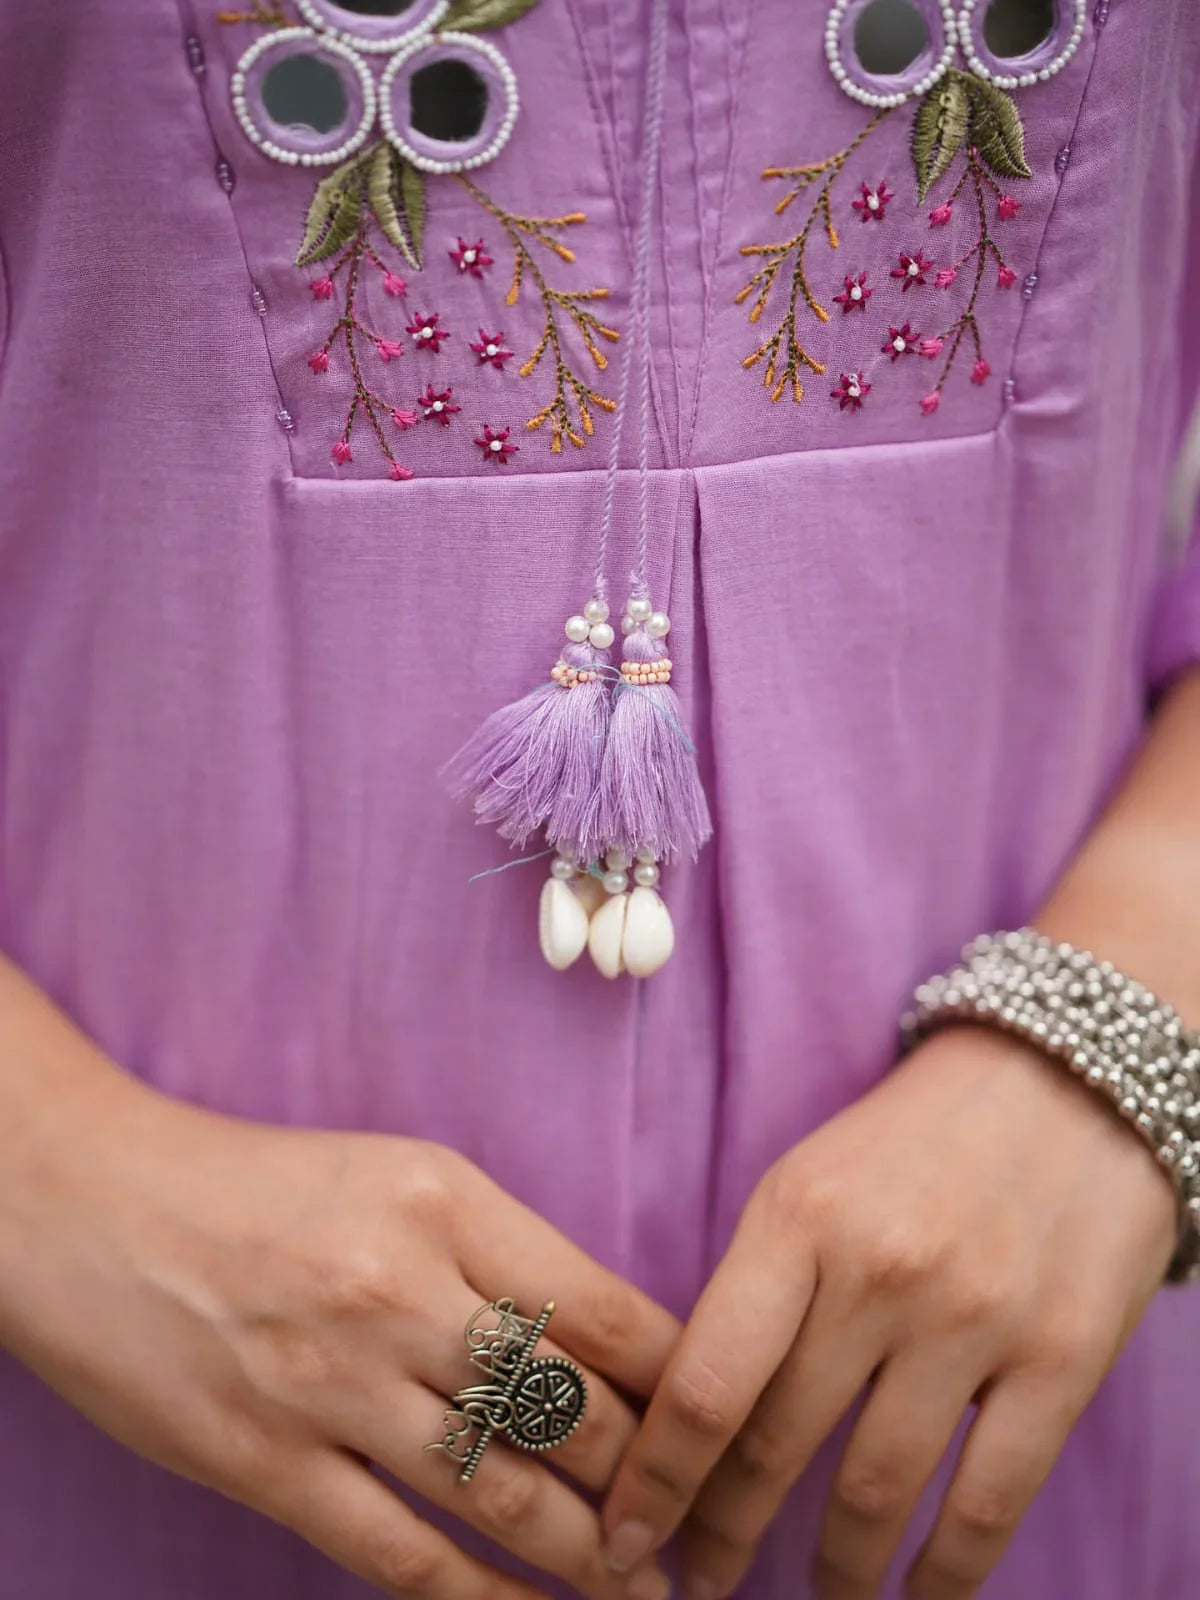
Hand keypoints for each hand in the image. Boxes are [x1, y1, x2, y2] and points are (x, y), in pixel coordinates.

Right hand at [0, 1070, 677, 1599]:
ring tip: (646, 1585)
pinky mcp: (267, 1463)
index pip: (606, 1309)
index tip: (723, 1424)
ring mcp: (333, 1385)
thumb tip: (603, 1335)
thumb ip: (497, 1246)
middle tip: (703, 1520)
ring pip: (505, 1493)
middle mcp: (400, 1289)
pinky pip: (401, 1554)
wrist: (92, 1202)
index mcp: (444, 1200)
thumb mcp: (397, 1171)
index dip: (683, 1382)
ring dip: (589, 1554)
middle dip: (654, 1478)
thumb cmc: (257, 1180)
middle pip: (573, 1410)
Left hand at [600, 1027, 1177, 1599]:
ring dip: (835, 1568)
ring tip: (813, 1593)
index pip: (706, 1381)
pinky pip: (990, 1501)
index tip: (625, 1539)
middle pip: (778, 1443)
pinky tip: (915, 1596)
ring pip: (877, 1489)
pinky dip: (945, 1573)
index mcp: (798, 1219)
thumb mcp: (811, 1181)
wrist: (1070, 1081)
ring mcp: (976, 1319)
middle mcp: (880, 1272)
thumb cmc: (916, 1139)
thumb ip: (759, 1289)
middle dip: (727, 1530)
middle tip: (703, 1576)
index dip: (658, 1480)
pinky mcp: (1062, 1358)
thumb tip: (702, 1421)